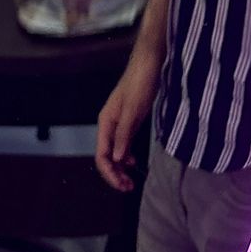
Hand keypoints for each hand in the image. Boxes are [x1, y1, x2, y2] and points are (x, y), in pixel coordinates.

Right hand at [95, 64, 158, 192]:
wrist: (149, 64)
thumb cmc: (140, 83)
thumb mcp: (133, 111)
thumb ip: (124, 135)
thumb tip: (117, 159)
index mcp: (106, 122)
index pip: (102, 155)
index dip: (110, 173)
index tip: (122, 185)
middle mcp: (109, 124)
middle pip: (106, 156)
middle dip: (114, 174)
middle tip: (128, 187)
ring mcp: (119, 123)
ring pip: (114, 151)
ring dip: (120, 168)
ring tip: (130, 180)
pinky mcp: (129, 121)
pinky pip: (122, 144)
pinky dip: (126, 156)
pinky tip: (133, 161)